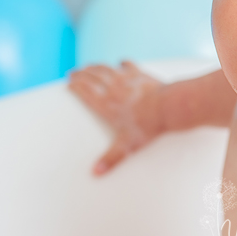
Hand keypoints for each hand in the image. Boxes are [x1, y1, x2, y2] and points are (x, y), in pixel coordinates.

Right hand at [68, 61, 163, 176]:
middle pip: (93, 77)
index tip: (68, 82)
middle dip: (82, 73)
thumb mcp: (128, 145)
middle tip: (73, 72)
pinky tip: (121, 62)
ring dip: (96, 66)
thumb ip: (111, 158)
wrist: (168, 107)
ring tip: (90, 66)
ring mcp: (127, 79)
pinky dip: (123, 63)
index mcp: (106, 105)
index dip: (75, 85)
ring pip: (107, 69)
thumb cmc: (148, 126)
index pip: (86, 91)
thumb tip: (95, 173)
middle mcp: (113, 89)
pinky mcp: (141, 74)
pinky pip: (129, 65)